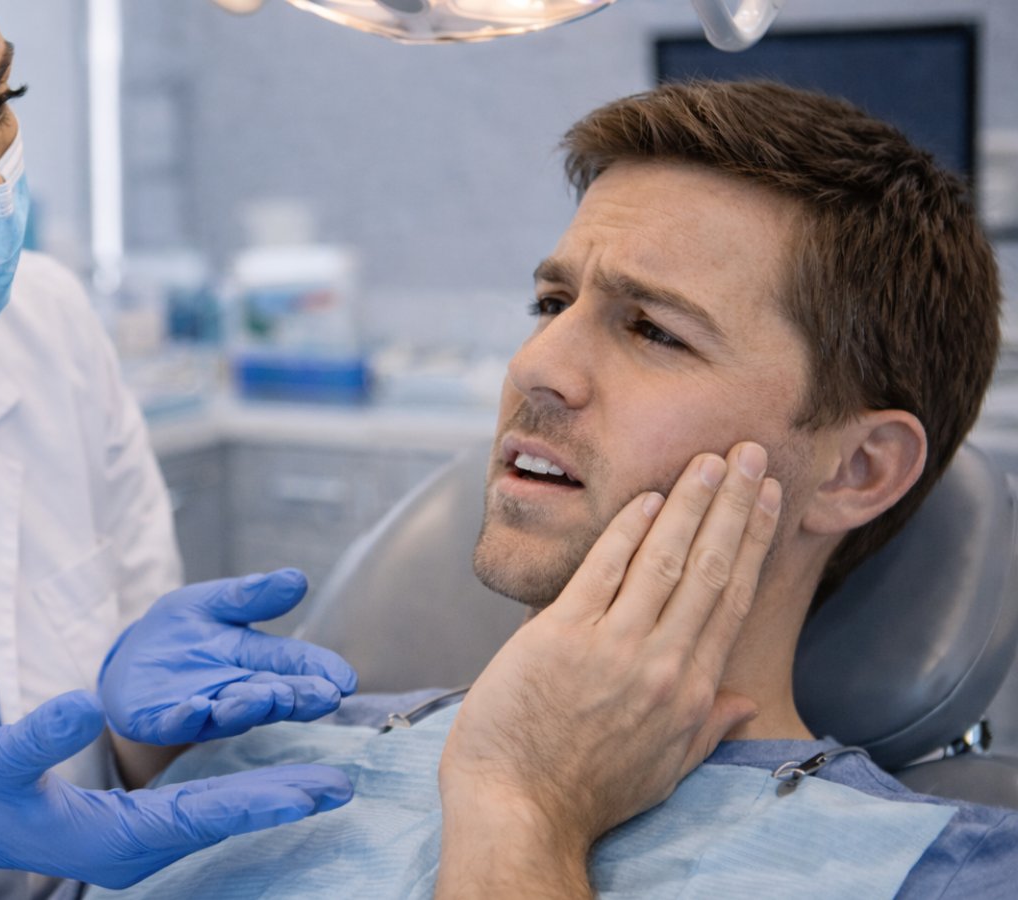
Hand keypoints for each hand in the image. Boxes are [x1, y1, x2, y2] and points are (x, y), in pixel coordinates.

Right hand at [0, 690, 352, 895]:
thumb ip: (39, 734)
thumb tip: (84, 701)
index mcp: (114, 836)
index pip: (202, 815)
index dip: (262, 801)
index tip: (315, 789)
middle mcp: (135, 848)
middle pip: (222, 820)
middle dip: (283, 802)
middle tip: (345, 785)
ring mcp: (134, 845)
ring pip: (214, 819)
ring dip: (267, 800)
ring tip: (323, 783)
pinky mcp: (129, 833)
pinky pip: (196, 815)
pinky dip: (236, 798)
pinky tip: (267, 784)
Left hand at [98, 569, 358, 744]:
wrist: (129, 662)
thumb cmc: (182, 632)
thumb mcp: (213, 603)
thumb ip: (251, 596)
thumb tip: (298, 579)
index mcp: (255, 660)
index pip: (294, 664)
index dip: (320, 671)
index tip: (346, 680)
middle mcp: (237, 691)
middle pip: (273, 694)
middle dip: (297, 696)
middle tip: (324, 697)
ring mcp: (203, 710)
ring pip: (232, 712)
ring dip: (249, 706)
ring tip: (266, 695)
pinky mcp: (163, 721)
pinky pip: (178, 722)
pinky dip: (189, 716)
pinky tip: (199, 706)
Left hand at [437, 443, 780, 895]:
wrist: (519, 810)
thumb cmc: (584, 795)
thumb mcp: (663, 771)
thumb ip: (706, 729)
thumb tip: (743, 702)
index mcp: (690, 692)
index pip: (731, 598)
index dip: (751, 542)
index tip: (766, 499)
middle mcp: (660, 664)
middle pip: (707, 568)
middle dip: (732, 505)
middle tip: (749, 453)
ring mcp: (610, 648)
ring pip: (662, 560)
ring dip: (688, 503)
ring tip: (707, 459)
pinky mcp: (559, 637)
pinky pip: (601, 571)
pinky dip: (626, 530)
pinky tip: (645, 497)